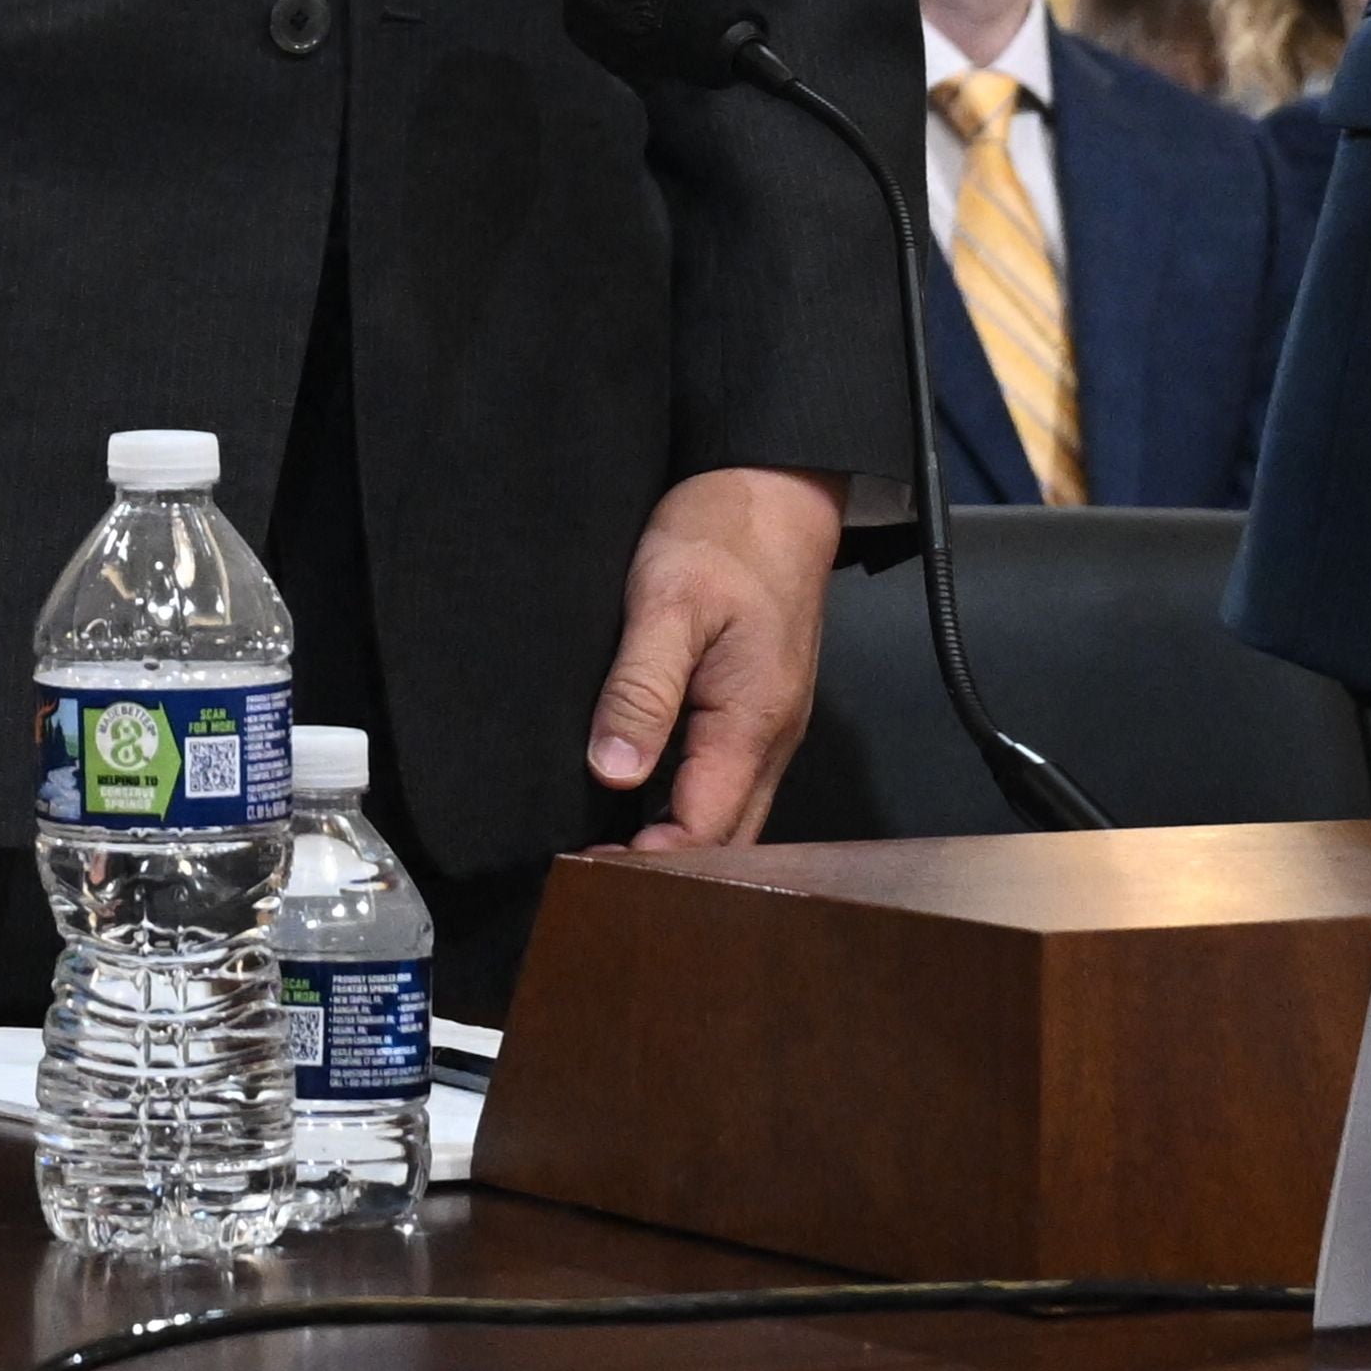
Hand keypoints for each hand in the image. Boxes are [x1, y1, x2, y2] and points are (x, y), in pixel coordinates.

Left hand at [585, 467, 841, 846]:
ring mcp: (768, 723)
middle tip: (595, 882)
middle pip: (726, 835)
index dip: (654, 863)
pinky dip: (687, 803)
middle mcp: (770, 737)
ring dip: (678, 838)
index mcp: (753, 721)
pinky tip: (643, 805)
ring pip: (728, 809)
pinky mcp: (755, 704)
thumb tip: (616, 773)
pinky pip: (725, 775)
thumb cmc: (725, 535)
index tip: (594, 876)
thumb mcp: (669, 602)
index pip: (707, 827)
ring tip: (610, 856)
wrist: (776, 488)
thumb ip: (643, 688)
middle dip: (669, 868)